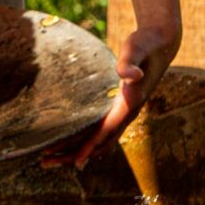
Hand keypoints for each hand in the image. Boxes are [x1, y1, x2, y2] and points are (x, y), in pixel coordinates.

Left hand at [44, 24, 180, 167]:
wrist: (160, 42)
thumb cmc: (145, 43)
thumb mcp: (135, 49)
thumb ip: (129, 62)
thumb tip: (131, 76)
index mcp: (129, 104)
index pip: (107, 132)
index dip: (90, 147)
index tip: (74, 162)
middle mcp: (127, 114)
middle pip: (100, 144)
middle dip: (74, 155)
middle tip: (45, 162)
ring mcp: (122, 114)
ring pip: (99, 141)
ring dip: (74, 151)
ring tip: (48, 157)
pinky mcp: (117, 109)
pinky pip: (99, 132)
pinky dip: (82, 142)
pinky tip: (66, 143)